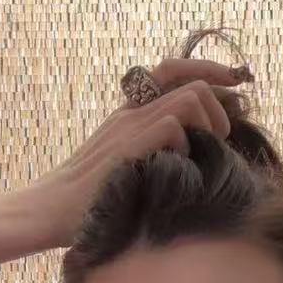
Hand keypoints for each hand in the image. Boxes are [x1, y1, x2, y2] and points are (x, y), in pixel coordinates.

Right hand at [35, 57, 248, 247]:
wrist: (48, 211)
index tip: (233, 84)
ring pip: (189, 98)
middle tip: (219, 141)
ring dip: (209, 125)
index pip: (172, 70)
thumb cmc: (90, 200)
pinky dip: (186, 146)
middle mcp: (131, 113)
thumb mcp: (128, 167)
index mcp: (131, 114)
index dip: (208, 70)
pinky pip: (173, 127)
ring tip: (205, 154)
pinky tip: (177, 171)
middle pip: (192, 83)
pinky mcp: (126, 146)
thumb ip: (156, 152)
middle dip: (219, 109)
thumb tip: (202, 154)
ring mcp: (128, 127)